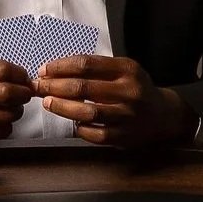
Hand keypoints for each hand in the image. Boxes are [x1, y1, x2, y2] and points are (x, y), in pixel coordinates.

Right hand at [0, 61, 32, 144]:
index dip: (20, 74)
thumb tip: (22, 77)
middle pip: (7, 93)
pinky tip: (0, 120)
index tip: (23, 78)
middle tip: (25, 94)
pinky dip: (7, 125)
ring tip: (13, 107)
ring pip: (8, 115)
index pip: (2, 70)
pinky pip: (2, 131)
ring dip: (17, 111)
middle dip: (23, 93)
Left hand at [35, 54, 191, 146]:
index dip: (61, 67)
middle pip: (84, 87)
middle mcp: (129, 91)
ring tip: (47, 103)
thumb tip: (56, 70)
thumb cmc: (135, 89)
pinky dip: (80, 129)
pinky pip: (96, 134)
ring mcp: (127, 116)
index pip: (87, 64)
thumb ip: (96, 68)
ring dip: (63, 107)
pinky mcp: (125, 137)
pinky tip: (72, 123)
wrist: (164, 116)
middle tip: (38, 87)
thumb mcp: (123, 70)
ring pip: (88, 112)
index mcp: (127, 69)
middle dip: (55, 86)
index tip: (43, 70)